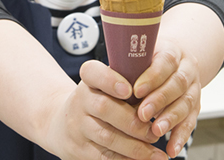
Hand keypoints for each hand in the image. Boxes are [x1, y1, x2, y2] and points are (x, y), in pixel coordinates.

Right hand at [44, 60, 166, 159]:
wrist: (61, 124)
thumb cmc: (97, 102)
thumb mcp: (106, 86)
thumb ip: (129, 84)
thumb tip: (161, 95)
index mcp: (89, 80)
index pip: (93, 72)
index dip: (111, 80)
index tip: (129, 90)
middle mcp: (80, 101)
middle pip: (104, 108)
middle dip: (134, 122)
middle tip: (155, 132)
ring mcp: (77, 126)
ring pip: (107, 137)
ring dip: (136, 147)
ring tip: (157, 154)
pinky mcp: (78, 149)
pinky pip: (103, 157)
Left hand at [133, 39, 202, 157]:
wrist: (176, 63)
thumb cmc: (149, 61)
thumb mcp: (140, 56)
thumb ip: (129, 66)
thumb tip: (111, 82)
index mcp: (171, 51)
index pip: (165, 62)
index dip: (152, 77)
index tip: (136, 90)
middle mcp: (186, 69)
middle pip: (177, 83)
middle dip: (160, 100)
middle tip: (143, 114)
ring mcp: (193, 87)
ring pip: (186, 102)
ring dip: (171, 118)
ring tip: (156, 131)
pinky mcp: (195, 106)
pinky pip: (191, 121)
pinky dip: (181, 136)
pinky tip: (172, 147)